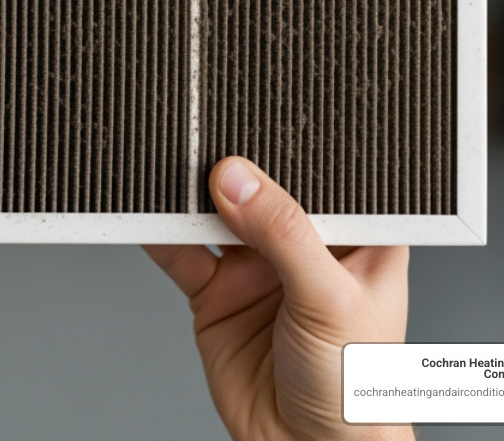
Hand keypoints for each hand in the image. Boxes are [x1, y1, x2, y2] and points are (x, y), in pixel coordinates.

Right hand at [144, 157, 410, 440]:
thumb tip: (237, 179)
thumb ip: (285, 235)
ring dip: (191, 193)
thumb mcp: (331, 301)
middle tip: (203, 133)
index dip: (297, 142)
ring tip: (169, 166)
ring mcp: (257, 270)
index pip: (325, 174)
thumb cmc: (358, 391)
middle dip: (233, 162)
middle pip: (262, 189)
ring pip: (216, 215)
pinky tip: (145, 212)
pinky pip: (182, 254)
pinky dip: (159, 233)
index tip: (259, 111)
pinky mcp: (216, 295)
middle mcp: (304, 247)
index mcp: (356, 237)